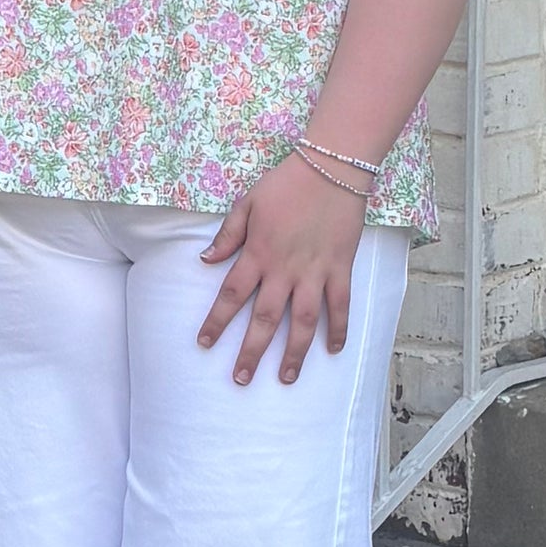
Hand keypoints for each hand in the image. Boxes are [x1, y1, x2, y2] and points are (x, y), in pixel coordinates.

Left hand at [197, 156, 367, 385]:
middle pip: (264, 319)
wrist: (332, 167)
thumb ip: (227, 235)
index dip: (216, 321)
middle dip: (251, 352)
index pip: (231, 295)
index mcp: (257, 253)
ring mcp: (315, 272)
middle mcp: (284, 270)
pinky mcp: (341, 268)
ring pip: (302, 322)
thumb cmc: (286, 182)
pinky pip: (339, 305)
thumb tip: (205, 260)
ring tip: (286, 377)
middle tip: (241, 379)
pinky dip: (338, 329)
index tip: (204, 344)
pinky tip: (333, 350)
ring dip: (294, 353)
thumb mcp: (247, 202)